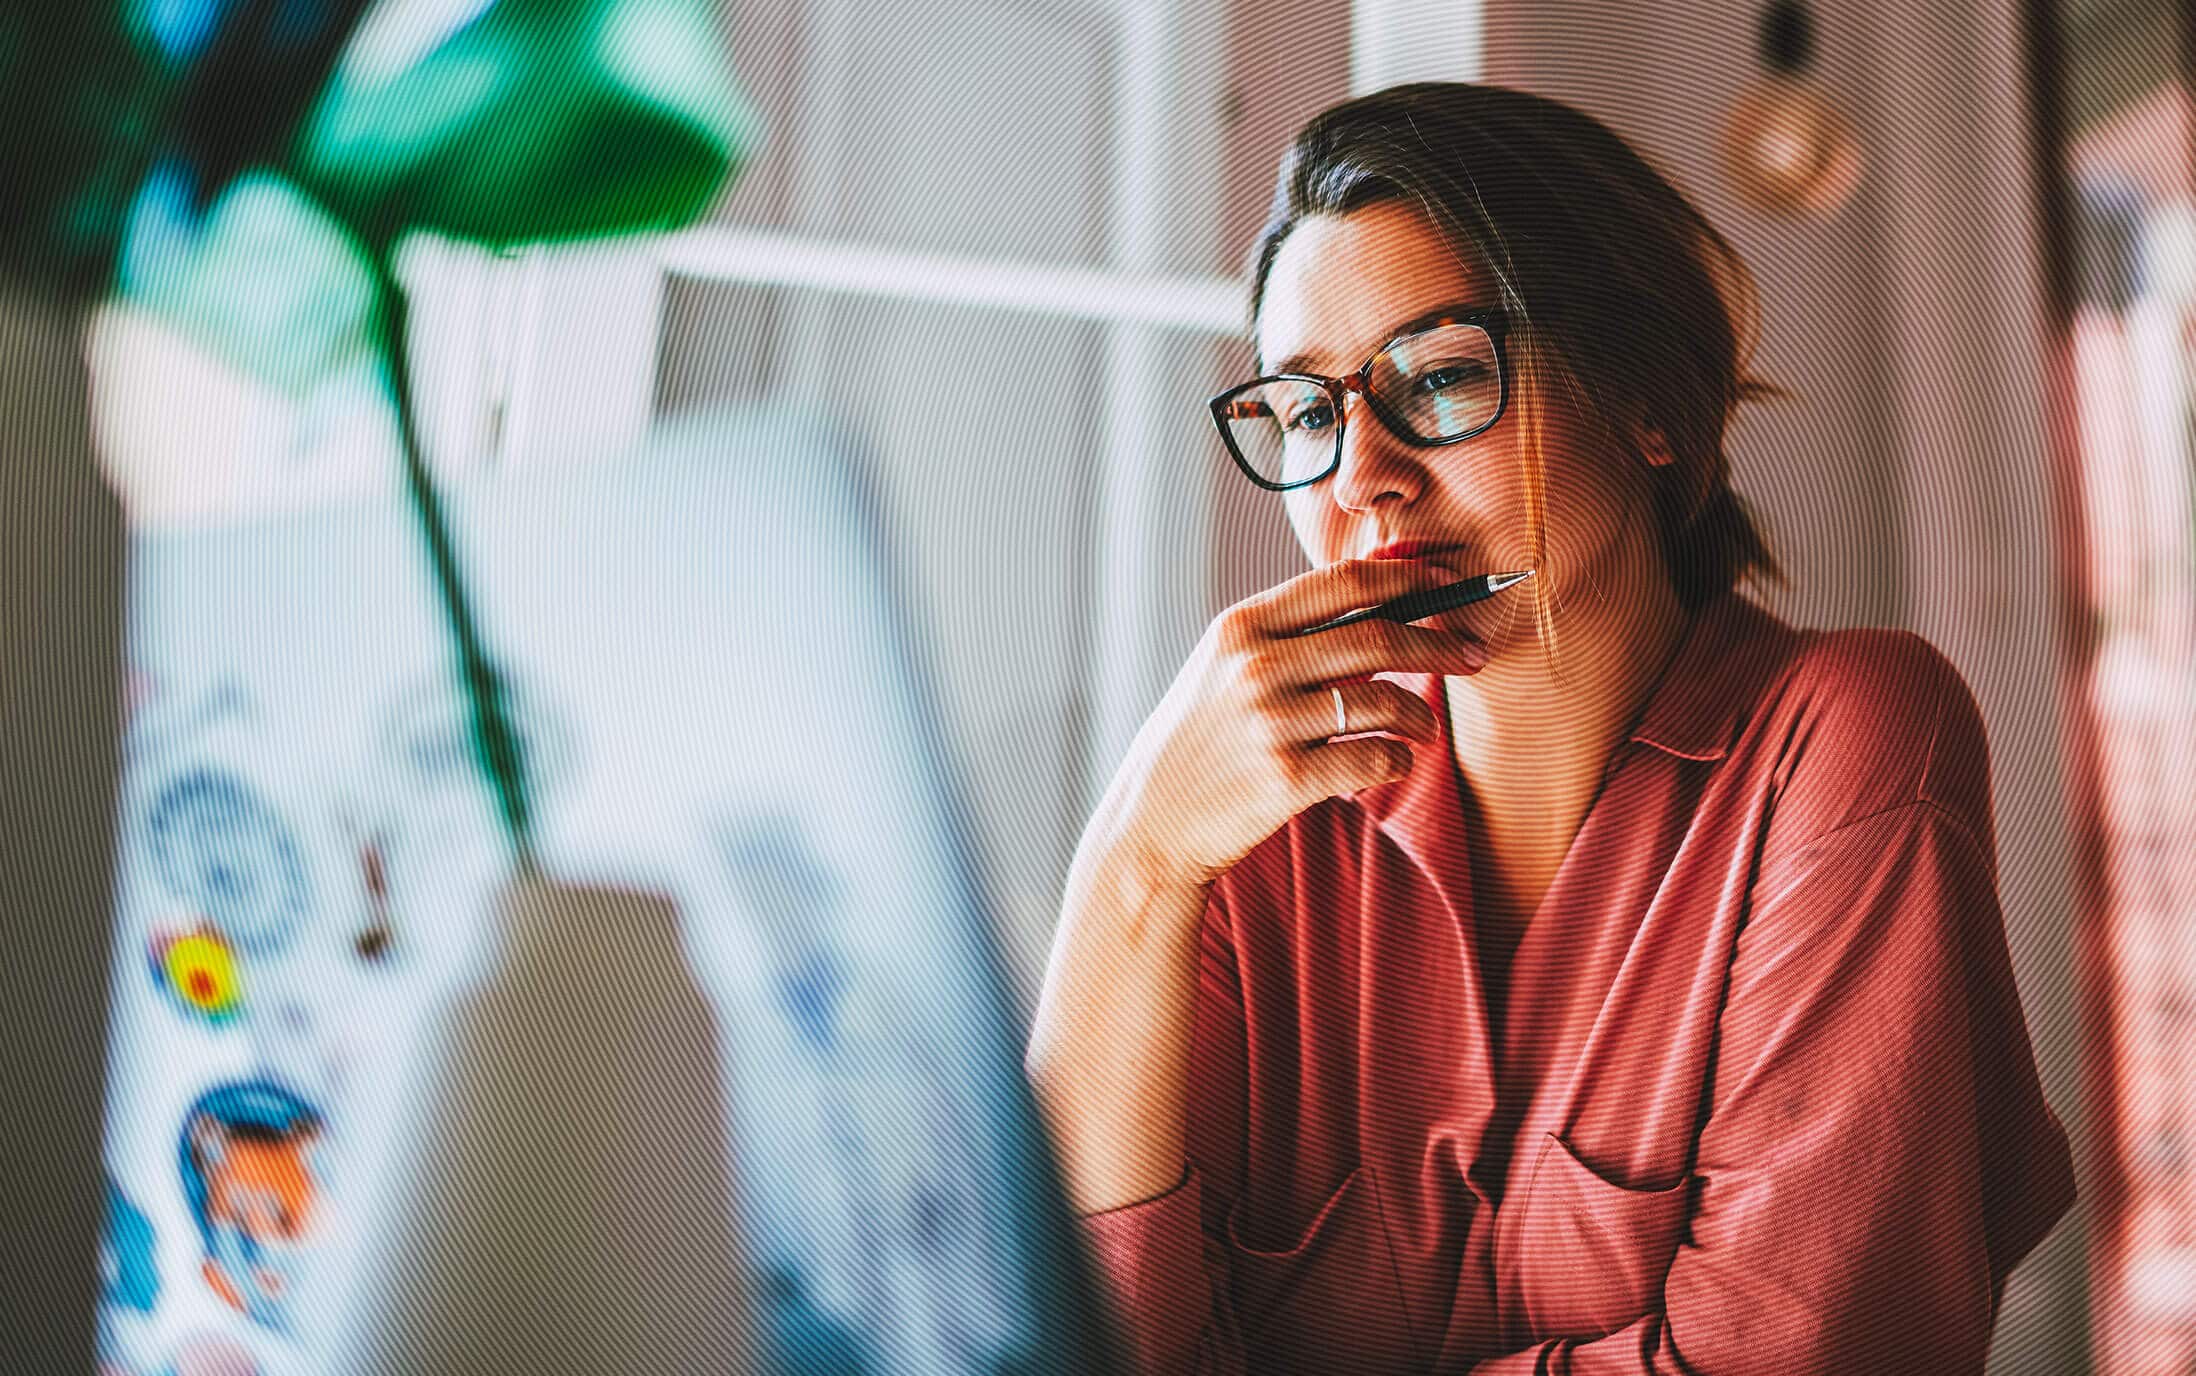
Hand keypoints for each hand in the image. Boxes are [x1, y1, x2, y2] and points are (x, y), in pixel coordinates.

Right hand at [1101, 558, 1489, 888]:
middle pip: (1377, 638)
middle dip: (1440, 644)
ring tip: (1427, 727)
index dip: (1407, 578)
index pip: (1343, 583)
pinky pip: (1375, 760)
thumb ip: (1291, 629)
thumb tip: (1381, 583)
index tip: (1446, 583)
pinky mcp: (1285, 779)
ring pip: (1385, 702)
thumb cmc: (1203, 737)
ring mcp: (1269, 723)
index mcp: (1241, 627)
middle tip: (1473, 655)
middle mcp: (1254, 666)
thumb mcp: (1227, 666)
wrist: (1153, 820)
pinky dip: (1398, 761)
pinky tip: (1393, 762)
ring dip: (1422, 715)